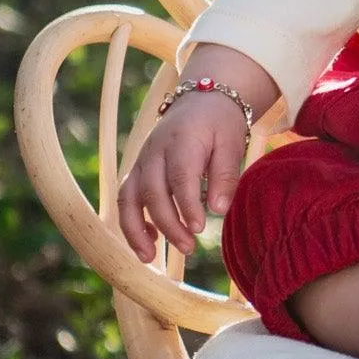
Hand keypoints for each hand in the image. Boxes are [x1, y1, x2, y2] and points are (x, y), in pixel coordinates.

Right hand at [116, 93, 247, 260]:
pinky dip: (131, 221)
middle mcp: (155, 151)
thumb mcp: (232, 143)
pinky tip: (150, 242)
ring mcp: (141, 160)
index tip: (200, 228)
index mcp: (182, 141)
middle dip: (168, 223)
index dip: (186, 205)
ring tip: (149, 258)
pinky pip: (125, 198)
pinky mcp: (137, 170)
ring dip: (135, 229)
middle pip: (152, 191)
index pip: (180, 176)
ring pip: (128, 197)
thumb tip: (218, 211)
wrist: (201, 100)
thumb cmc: (220, 125)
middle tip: (190, 247)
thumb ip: (226, 175)